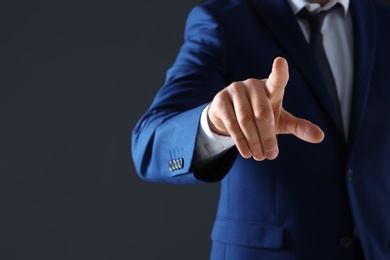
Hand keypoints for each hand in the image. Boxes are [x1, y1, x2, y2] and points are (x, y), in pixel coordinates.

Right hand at [207, 57, 324, 160]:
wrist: (229, 115)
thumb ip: (299, 127)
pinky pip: (232, 123)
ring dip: (253, 142)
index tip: (280, 61)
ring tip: (259, 156)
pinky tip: (246, 152)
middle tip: (270, 155)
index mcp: (270, 87)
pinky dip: (240, 142)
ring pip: (246, 120)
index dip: (279, 72)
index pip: (277, 80)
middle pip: (262, 113)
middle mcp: (253, 85)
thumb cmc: (260, 116)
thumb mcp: (280, 121)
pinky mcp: (220, 100)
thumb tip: (321, 136)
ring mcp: (235, 90)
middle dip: (267, 137)